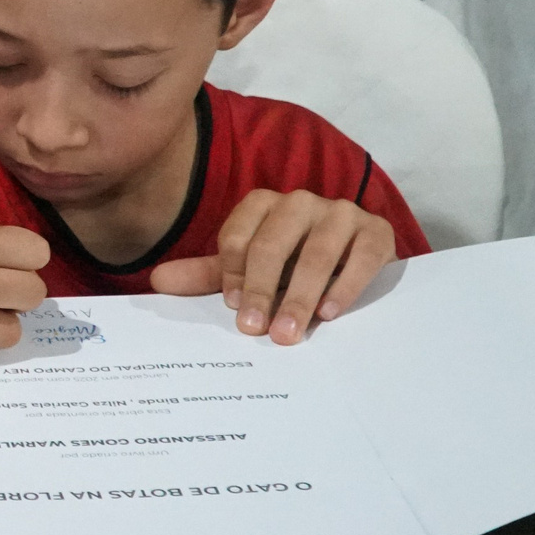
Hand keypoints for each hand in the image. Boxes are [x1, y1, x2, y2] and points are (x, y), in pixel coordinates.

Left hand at [151, 189, 397, 343]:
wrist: (356, 260)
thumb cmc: (293, 266)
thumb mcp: (250, 270)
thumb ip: (209, 275)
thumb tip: (157, 282)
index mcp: (263, 206)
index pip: (238, 236)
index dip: (233, 274)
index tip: (234, 309)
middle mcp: (300, 202)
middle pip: (273, 244)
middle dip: (262, 290)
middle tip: (256, 330)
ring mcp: (341, 213)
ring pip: (317, 252)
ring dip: (301, 296)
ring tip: (290, 331)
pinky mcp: (378, 230)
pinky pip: (362, 255)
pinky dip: (345, 284)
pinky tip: (331, 312)